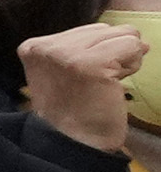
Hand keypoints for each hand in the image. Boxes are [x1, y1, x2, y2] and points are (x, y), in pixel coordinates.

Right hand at [24, 14, 147, 161]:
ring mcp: (67, 55)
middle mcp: (47, 47)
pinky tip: (116, 83)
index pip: (88, 30)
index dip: (98, 52)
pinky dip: (133, 64)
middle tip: (98, 81)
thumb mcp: (64, 71)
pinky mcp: (92, 63)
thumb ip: (87, 48)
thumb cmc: (74, 110)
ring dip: (125, 60)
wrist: (73, 142)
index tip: (86, 77)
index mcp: (34, 47)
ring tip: (107, 82)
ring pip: (123, 35)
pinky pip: (131, 47)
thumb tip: (137, 36)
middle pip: (105, 29)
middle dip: (112, 53)